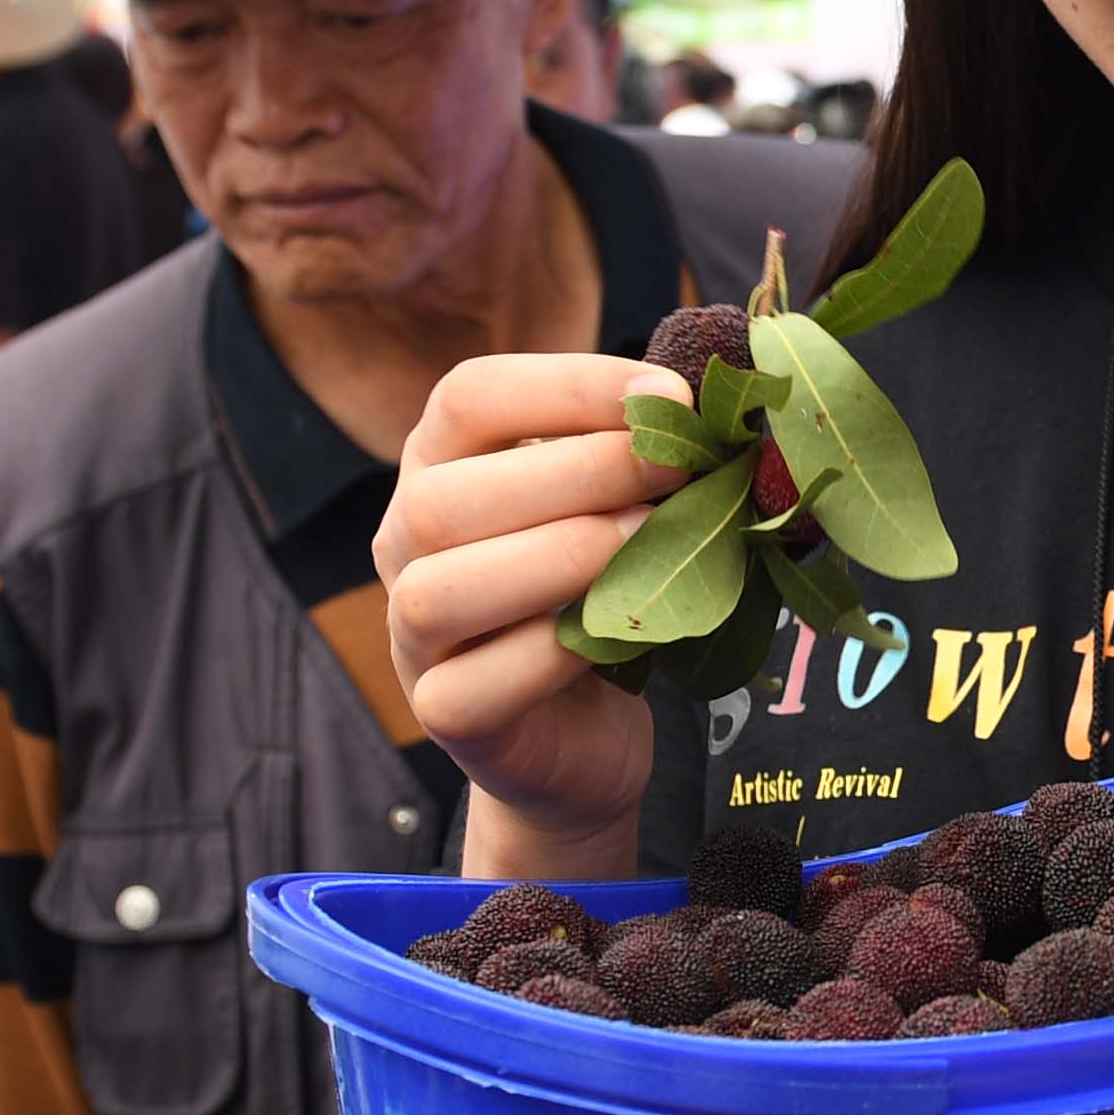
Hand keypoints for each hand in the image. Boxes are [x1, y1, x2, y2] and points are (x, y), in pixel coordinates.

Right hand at [373, 351, 694, 865]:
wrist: (581, 729)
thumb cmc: (600, 592)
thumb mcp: (611, 507)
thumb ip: (632, 459)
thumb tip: (708, 412)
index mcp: (441, 466)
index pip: (467, 398)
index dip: (567, 385)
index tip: (669, 396)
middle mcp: (405, 544)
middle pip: (444, 496)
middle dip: (575, 471)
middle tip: (678, 467)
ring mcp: (412, 636)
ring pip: (438, 592)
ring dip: (554, 558)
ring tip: (643, 542)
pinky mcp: (443, 714)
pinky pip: (471, 687)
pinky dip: (549, 657)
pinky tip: (616, 636)